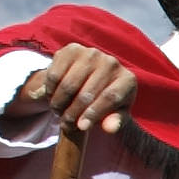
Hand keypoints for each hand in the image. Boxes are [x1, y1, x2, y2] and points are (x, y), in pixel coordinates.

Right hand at [0, 44, 138, 138]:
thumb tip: (110, 128)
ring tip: (58, 113)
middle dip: (73, 113)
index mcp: (127, 80)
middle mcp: (112, 63)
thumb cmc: (107, 102)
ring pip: (69, 85)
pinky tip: (53, 98)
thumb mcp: (115, 114)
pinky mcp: (73, 49)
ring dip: (59, 103)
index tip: (81, 127)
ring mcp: (92, 53)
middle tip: (66, 124)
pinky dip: (50, 90)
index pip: (109, 98)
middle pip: (87, 93)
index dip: (93, 114)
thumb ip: (115, 121)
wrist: (93, 78)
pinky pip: (55, 74)